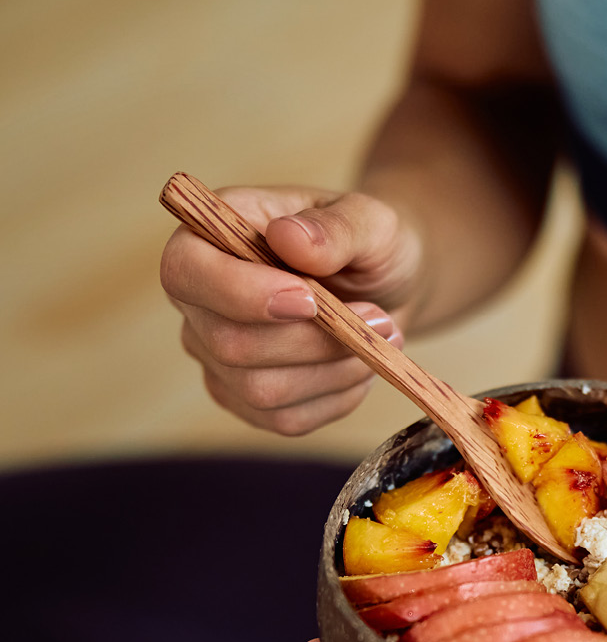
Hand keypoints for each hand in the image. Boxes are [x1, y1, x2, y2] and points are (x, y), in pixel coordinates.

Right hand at [160, 185, 422, 434]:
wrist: (386, 291)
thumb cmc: (368, 247)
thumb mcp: (371, 222)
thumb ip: (337, 226)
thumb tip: (291, 237)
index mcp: (208, 237)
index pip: (186, 272)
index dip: (241, 293)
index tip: (309, 298)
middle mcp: (198, 301)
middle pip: (229, 344)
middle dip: (313, 341)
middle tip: (378, 319)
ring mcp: (216, 356)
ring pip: (261, 390)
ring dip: (334, 370)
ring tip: (377, 339)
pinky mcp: (245, 400)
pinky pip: (286, 419)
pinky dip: (337, 397)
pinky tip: (358, 366)